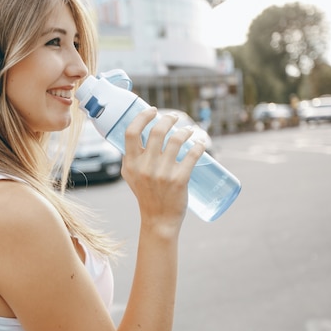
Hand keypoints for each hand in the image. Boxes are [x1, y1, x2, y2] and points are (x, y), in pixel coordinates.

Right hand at [121, 108, 204, 233]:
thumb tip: (138, 134)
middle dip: (169, 119)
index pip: (131, 132)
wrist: (158, 219)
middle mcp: (144, 167)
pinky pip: (192, 155)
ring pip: (176, 140)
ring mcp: (162, 173)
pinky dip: (198, 145)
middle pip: (157, 131)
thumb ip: (131, 157)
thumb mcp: (130, 176)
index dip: (143, 117)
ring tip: (189, 130)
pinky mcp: (179, 180)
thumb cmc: (146, 194)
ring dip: (185, 131)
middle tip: (175, 118)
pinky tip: (200, 142)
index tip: (153, 110)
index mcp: (130, 164)